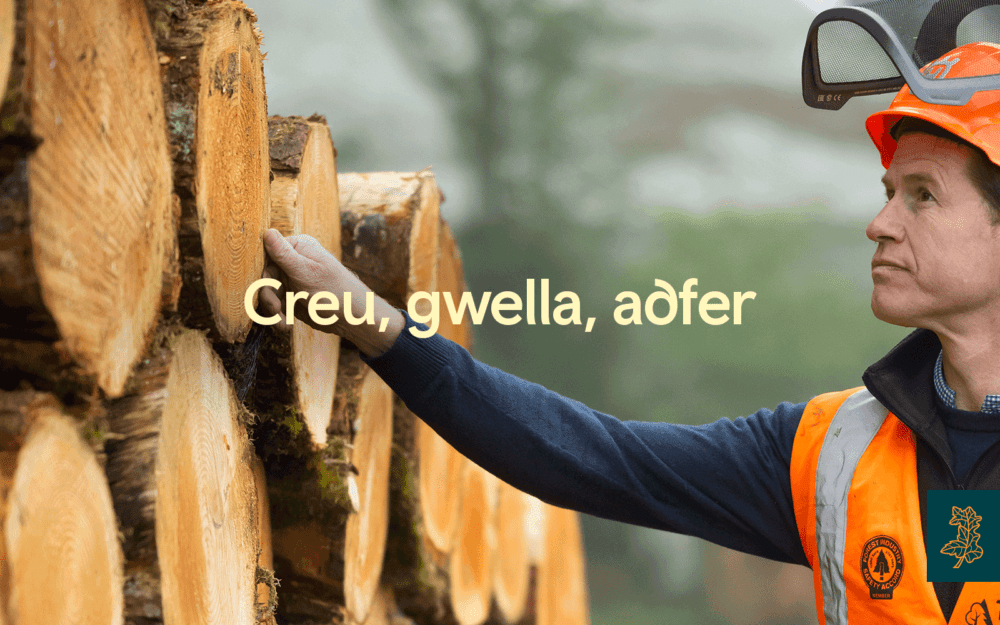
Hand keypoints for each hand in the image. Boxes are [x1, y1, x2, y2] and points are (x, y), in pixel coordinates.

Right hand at [258, 229, 404, 356]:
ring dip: (273, 311)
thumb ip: (284, 254)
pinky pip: (277, 307)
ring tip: (283, 324)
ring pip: (270, 294)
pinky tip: (286, 325)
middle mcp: (294, 263)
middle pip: (267, 277)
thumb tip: (267, 231)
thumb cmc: (334, 291)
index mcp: (298, 249)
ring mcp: (293, 281)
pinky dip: (279, 317)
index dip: (265, 272)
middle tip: (275, 309)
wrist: (352, 318)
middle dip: (269, 296)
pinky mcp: (294, 299)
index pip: (268, 254)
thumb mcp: (305, 272)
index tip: (267, 285)